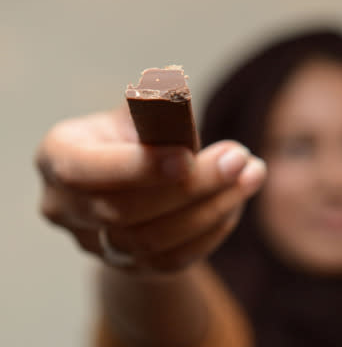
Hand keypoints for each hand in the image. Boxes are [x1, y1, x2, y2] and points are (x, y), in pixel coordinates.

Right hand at [35, 105, 265, 273]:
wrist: (132, 185)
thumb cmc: (136, 137)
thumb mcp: (138, 114)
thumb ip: (156, 112)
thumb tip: (180, 103)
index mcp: (58, 157)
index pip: (84, 171)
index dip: (136, 167)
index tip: (187, 156)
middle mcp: (66, 208)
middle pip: (125, 212)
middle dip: (191, 186)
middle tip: (240, 158)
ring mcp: (97, 245)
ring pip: (153, 242)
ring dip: (211, 208)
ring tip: (252, 173)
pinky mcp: (131, 267)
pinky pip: (174, 261)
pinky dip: (211, 231)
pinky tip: (236, 201)